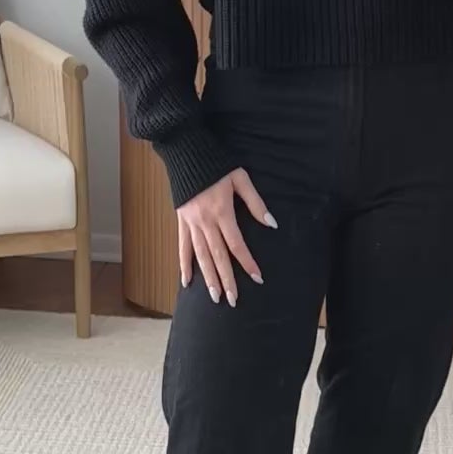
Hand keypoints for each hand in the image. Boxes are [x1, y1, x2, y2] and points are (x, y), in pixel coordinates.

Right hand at [176, 168, 275, 306]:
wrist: (186, 153)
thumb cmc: (216, 164)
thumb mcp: (240, 178)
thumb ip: (255, 202)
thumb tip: (271, 223)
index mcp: (222, 212)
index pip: (237, 244)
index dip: (247, 262)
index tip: (257, 278)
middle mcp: (205, 222)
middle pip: (218, 257)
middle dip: (226, 280)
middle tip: (233, 301)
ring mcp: (191, 224)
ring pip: (201, 256)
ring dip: (208, 278)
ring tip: (215, 297)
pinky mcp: (181, 222)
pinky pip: (182, 248)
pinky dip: (184, 265)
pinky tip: (187, 282)